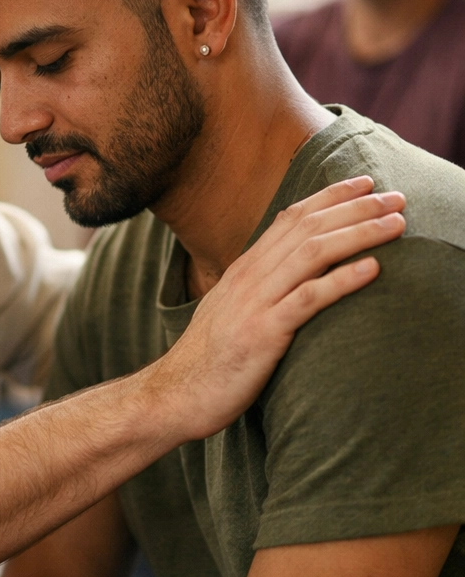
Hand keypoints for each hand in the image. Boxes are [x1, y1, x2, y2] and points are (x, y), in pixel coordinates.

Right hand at [151, 176, 404, 442]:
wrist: (177, 393)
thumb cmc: (210, 358)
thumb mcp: (232, 310)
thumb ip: (260, 288)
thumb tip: (291, 276)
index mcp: (244, 268)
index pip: (291, 217)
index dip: (330, 196)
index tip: (365, 182)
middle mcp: (249, 276)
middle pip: (308, 227)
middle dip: (356, 208)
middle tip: (398, 197)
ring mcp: (255, 303)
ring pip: (313, 253)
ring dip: (359, 234)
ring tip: (396, 224)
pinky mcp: (262, 333)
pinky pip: (308, 299)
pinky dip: (342, 280)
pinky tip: (373, 269)